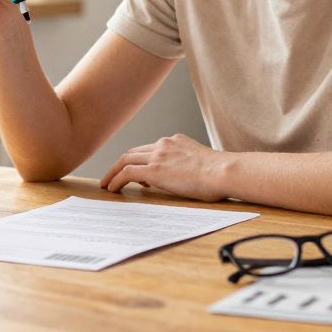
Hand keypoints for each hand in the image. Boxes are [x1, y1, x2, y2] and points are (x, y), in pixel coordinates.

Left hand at [98, 133, 229, 201]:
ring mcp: (158, 155)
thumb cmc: (220, 174)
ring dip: (113, 172)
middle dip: (120, 164)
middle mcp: (164, 144)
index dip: (139, 161)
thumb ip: (185, 165)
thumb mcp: (200, 163)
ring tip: (107, 184)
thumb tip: (177, 177)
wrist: (224, 171)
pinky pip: (127, 172)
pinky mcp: (155, 169)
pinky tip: (112, 189)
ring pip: (125, 159)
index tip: (134, 174)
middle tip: (112, 176)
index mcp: (175, 141)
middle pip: (133, 152)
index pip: (149, 149)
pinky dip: (116, 179)